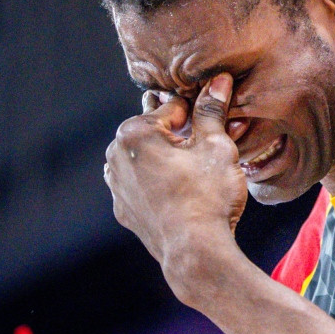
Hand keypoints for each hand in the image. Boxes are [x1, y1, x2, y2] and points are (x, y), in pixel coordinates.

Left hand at [104, 73, 248, 302]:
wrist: (196, 252)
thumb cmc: (207, 195)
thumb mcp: (216, 146)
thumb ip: (211, 111)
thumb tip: (219, 81)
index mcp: (134, 132)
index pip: (172, 108)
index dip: (198, 114)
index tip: (217, 122)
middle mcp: (115, 156)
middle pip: (156, 133)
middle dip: (183, 135)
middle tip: (213, 145)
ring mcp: (116, 186)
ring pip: (148, 159)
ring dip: (171, 158)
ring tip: (201, 169)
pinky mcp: (125, 209)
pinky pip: (144, 185)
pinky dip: (161, 182)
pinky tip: (185, 191)